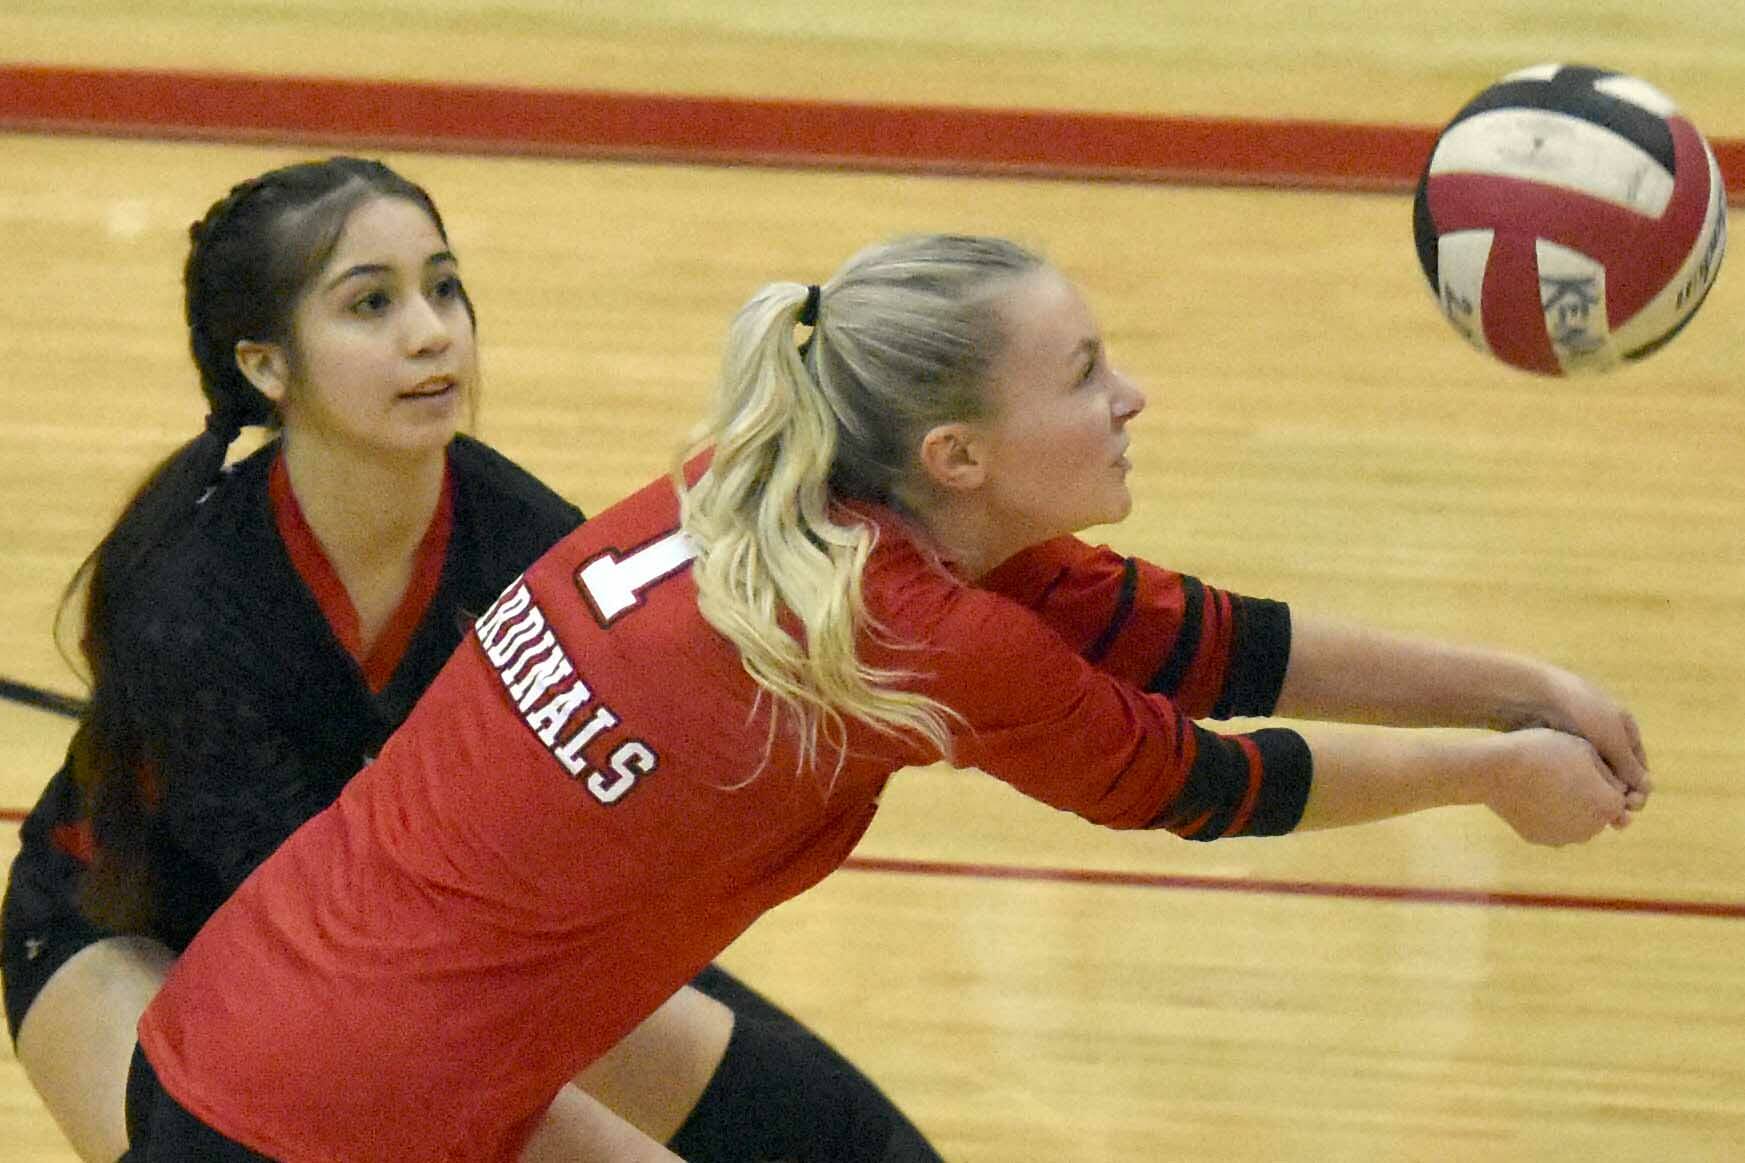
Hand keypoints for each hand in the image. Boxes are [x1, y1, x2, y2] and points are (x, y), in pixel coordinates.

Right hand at [1482, 728, 1629, 845]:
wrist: (1494, 770)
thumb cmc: (1544, 752)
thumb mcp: (1585, 750)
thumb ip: (1610, 773)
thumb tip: (1620, 790)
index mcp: (1607, 805)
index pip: (1620, 795)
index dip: (1604, 778)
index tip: (1584, 764)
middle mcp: (1591, 829)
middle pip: (1600, 812)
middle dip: (1591, 796)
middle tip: (1565, 772)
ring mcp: (1564, 838)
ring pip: (1577, 821)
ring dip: (1571, 807)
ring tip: (1549, 782)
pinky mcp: (1540, 839)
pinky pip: (1553, 826)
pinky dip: (1548, 814)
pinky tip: (1533, 794)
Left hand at [1499, 666, 1650, 815]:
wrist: (1531, 694)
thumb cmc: (1578, 712)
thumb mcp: (1611, 737)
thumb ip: (1629, 764)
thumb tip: (1648, 789)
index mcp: (1623, 727)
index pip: (1639, 766)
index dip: (1639, 787)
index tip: (1633, 805)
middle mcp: (1603, 736)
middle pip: (1617, 775)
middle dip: (1618, 797)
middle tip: (1616, 820)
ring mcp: (1579, 742)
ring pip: (1593, 778)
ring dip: (1597, 797)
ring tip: (1595, 816)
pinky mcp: (1556, 749)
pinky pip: (1572, 775)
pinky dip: (1577, 790)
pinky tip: (1573, 806)